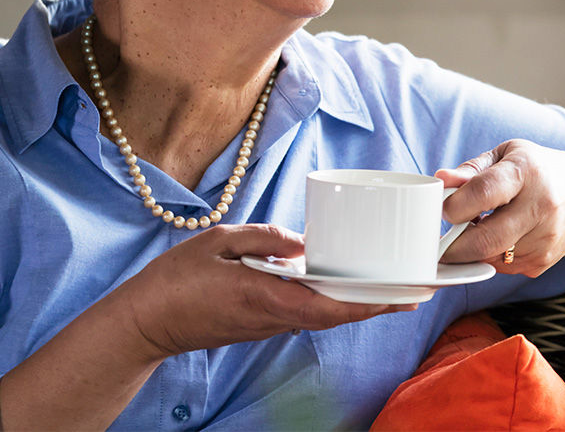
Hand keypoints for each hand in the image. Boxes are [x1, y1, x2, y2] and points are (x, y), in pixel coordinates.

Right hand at [117, 224, 410, 358]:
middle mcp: (275, 318)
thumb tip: (302, 242)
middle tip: (417, 289)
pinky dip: (333, 301)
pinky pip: (307, 313)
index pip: (333, 307)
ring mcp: (269, 325)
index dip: (374, 303)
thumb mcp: (219, 242)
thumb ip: (263, 239)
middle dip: (380, 304)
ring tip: (391, 284)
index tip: (408, 295)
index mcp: (268, 298)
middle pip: (339, 315)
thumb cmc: (177, 280)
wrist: (146, 322)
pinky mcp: (261, 324)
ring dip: (360, 303)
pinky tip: (343, 285)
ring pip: (326, 315)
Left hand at [435, 140, 564, 276]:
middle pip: (486, 239)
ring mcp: (545, 238)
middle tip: (440, 238)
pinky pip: (502, 268)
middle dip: (453, 245)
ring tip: (472, 231)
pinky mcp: (544, 261)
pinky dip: (489, 257)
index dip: (456, 205)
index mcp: (525, 172)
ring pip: (491, 258)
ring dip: (471, 251)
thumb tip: (441, 179)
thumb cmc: (537, 170)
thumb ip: (471, 170)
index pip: (485, 192)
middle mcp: (540, 206)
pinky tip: (494, 238)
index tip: (443, 209)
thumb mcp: (505, 155)